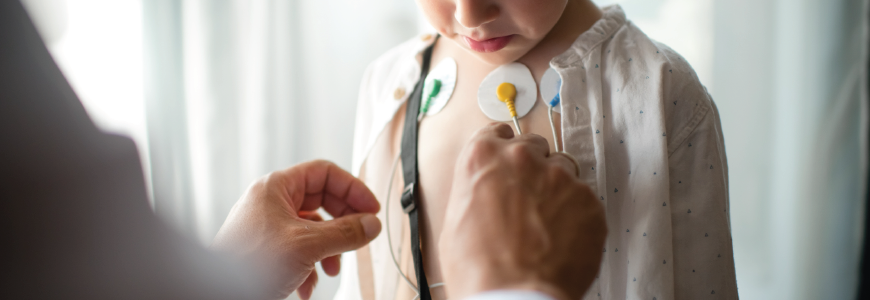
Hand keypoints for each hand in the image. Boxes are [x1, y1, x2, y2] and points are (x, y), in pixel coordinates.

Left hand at [211, 160, 380, 299]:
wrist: (217, 293)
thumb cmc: (248, 263)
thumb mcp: (307, 245)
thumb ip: (345, 233)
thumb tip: (371, 225)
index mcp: (276, 187)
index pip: (324, 173)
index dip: (352, 189)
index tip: (371, 210)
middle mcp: (271, 202)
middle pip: (321, 201)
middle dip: (342, 224)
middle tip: (360, 237)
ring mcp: (267, 226)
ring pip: (312, 230)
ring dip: (328, 250)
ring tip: (332, 268)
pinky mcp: (266, 250)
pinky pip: (299, 250)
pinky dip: (309, 268)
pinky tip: (307, 286)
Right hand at [440, 123, 606, 299]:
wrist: (513, 296)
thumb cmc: (478, 268)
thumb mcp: (456, 219)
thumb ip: (478, 189)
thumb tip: (487, 193)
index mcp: (482, 156)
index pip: (499, 132)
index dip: (504, 149)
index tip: (509, 160)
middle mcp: (522, 157)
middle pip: (534, 146)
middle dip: (533, 169)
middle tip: (527, 200)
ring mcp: (559, 176)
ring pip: (563, 170)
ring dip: (557, 190)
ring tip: (546, 224)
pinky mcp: (588, 200)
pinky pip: (584, 200)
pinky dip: (577, 216)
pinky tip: (562, 239)